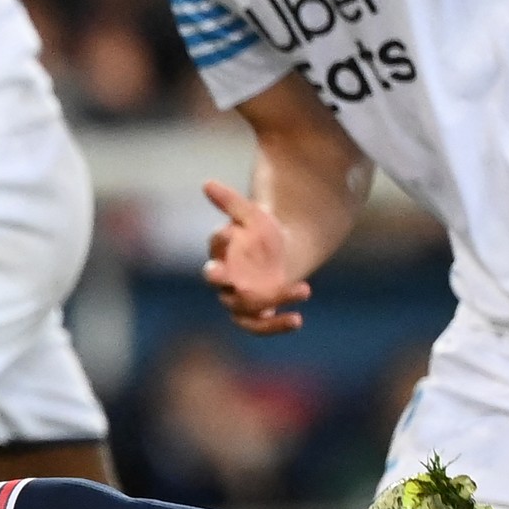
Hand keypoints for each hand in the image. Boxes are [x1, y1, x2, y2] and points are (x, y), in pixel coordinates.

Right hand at [199, 180, 309, 333]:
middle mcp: (224, 279)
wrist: (281, 257)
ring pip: (242, 307)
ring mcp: (237, 299)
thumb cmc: (261, 235)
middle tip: (226, 274)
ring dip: (270, 301)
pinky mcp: (254, 315)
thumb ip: (231, 202)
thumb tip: (206, 182)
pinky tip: (298, 319)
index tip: (231, 230)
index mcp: (221, 253)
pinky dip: (277, 326)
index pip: (215, 246)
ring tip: (303, 288)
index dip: (221, 240)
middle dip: (222, 278)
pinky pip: (259, 326)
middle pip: (218, 281)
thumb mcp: (253, 215)